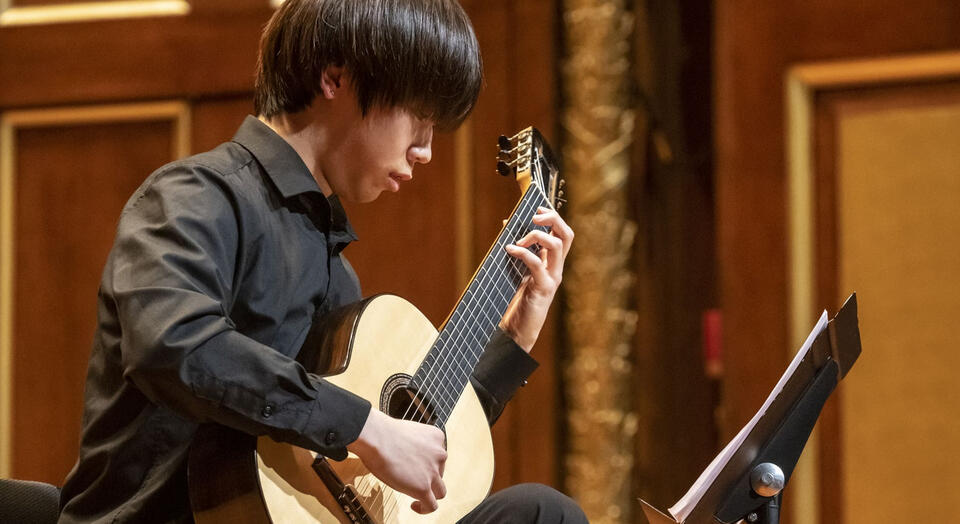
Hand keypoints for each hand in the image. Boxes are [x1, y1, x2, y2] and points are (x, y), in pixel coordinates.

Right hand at [346, 409, 446, 513]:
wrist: (376, 437)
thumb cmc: (383, 433)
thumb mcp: (409, 433)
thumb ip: (415, 446)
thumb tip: (408, 456)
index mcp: (436, 437)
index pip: (438, 456)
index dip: (427, 464)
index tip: (417, 468)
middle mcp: (439, 454)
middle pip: (440, 473)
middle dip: (428, 477)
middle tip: (413, 479)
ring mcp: (433, 472)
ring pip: (440, 491)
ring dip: (429, 493)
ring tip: (416, 496)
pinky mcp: (423, 487)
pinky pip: (431, 505)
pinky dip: (425, 509)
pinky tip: (415, 506)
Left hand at [500, 206, 573, 351]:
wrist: (518, 329)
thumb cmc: (517, 300)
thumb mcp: (518, 269)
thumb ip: (518, 248)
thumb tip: (507, 222)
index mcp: (552, 262)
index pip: (562, 232)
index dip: (552, 216)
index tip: (535, 208)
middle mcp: (557, 268)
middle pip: (566, 234)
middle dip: (552, 219)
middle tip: (533, 216)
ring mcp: (552, 278)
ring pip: (557, 245)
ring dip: (536, 235)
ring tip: (517, 240)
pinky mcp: (543, 288)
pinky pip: (537, 264)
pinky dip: (523, 252)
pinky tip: (509, 249)